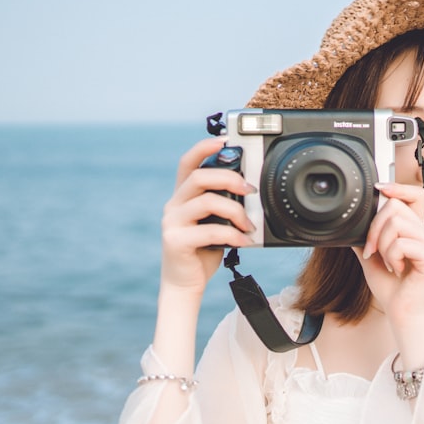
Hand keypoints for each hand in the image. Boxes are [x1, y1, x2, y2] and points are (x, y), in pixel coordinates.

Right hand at [160, 137, 255, 293]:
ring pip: (206, 201)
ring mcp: (172, 222)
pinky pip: (209, 231)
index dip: (204, 148)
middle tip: (250, 189)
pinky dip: (232, 235)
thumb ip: (223, 205)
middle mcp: (174, 205)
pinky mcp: (176, 241)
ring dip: (235, 210)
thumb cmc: (203, 250)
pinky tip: (244, 242)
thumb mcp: (214, 222)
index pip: (188, 163)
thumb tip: (250, 191)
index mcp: (183, 196)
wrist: (185, 284)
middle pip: (198, 176)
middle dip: (229, 178)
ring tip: (249, 224)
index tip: (225, 140)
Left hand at [353, 183, 423, 352]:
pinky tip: (396, 269)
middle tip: (373, 251)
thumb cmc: (392, 289)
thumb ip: (365, 239)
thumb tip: (351, 224)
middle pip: (396, 207)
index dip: (397, 187)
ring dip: (383, 244)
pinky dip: (391, 256)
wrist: (402, 314)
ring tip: (387, 262)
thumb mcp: (372, 259)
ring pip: (397, 223)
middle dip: (375, 228)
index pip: (414, 195)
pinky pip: (402, 243)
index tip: (379, 189)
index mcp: (416, 231)